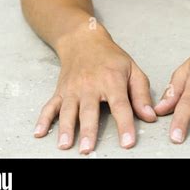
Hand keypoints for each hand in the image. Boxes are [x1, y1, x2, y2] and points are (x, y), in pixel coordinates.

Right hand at [33, 24, 156, 152]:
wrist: (83, 40)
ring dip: (66, 128)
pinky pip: (50, 106)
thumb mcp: (132, 69)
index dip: (125, 125)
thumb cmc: (111, 57)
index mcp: (112, 80)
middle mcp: (90, 85)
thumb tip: (150, 116)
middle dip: (88, 130)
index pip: (120, 105)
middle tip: (88, 149)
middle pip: (89, 110)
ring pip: (68, 110)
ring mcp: (72, 89)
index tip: (127, 143)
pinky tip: (39, 132)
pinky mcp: (60, 91)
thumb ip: (141, 93)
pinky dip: (43, 119)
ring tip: (65, 145)